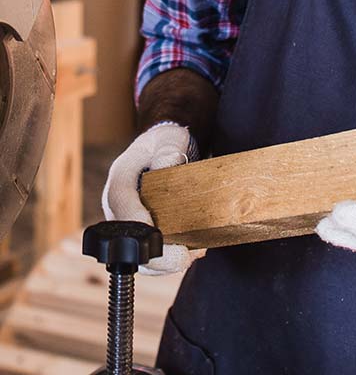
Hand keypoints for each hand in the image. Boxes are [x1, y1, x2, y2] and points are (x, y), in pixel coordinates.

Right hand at [102, 122, 194, 273]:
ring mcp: (127, 222)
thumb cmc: (164, 144)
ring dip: (162, 263)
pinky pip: (148, 255)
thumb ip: (168, 150)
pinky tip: (191, 253)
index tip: (155, 235)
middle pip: (125, 237)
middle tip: (182, 259)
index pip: (121, 200)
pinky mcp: (139, 233)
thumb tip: (168, 166)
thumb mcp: (169, 139)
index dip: (135, 219)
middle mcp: (118, 204)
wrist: (163, 150)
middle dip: (152, 255)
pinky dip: (167, 260)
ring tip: (191, 257)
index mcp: (120, 178)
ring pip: (135, 253)